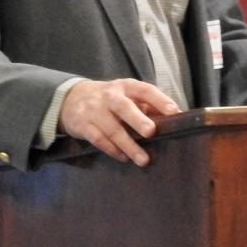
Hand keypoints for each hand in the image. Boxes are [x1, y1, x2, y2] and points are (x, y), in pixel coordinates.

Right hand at [59, 79, 181, 165]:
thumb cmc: (110, 99)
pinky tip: (124, 158)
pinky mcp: (82, 124)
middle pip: (124, 107)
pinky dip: (112, 150)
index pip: (145, 90)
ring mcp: (94, 110)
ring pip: (112, 129)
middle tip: (151, 132)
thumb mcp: (127, 96)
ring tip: (143, 160)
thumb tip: (175, 118)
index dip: (160, 100)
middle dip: (138, 120)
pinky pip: (99, 139)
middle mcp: (110, 96)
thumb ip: (148, 106)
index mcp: (126, 86)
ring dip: (128, 146)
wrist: (71, 98)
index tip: (174, 112)